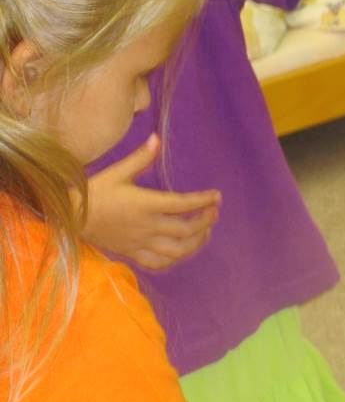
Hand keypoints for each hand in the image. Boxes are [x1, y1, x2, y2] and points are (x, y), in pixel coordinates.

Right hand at [83, 133, 220, 269]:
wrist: (71, 217)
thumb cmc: (94, 192)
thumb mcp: (117, 171)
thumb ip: (141, 158)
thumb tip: (157, 138)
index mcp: (146, 204)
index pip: (183, 203)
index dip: (203, 200)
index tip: (217, 196)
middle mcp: (147, 226)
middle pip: (186, 229)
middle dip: (206, 221)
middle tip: (214, 213)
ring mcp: (141, 243)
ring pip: (178, 250)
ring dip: (197, 243)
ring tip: (206, 232)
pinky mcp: (133, 254)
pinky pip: (160, 263)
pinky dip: (175, 260)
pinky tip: (183, 252)